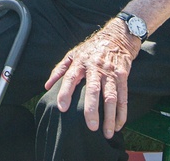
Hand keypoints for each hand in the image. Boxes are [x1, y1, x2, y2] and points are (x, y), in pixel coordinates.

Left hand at [44, 20, 138, 138]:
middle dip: (91, 109)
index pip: (70, 77)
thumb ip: (59, 69)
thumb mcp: (74, 54)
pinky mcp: (123, 76)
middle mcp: (95, 67)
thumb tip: (46, 86)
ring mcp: (110, 72)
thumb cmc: (92, 48)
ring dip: (109, 117)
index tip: (62, 108)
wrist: (117, 36)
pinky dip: (121, 113)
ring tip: (106, 133)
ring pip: (111, 97)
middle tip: (90, 127)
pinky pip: (123, 97)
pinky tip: (117, 125)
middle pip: (93, 90)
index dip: (65, 92)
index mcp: (80, 62)